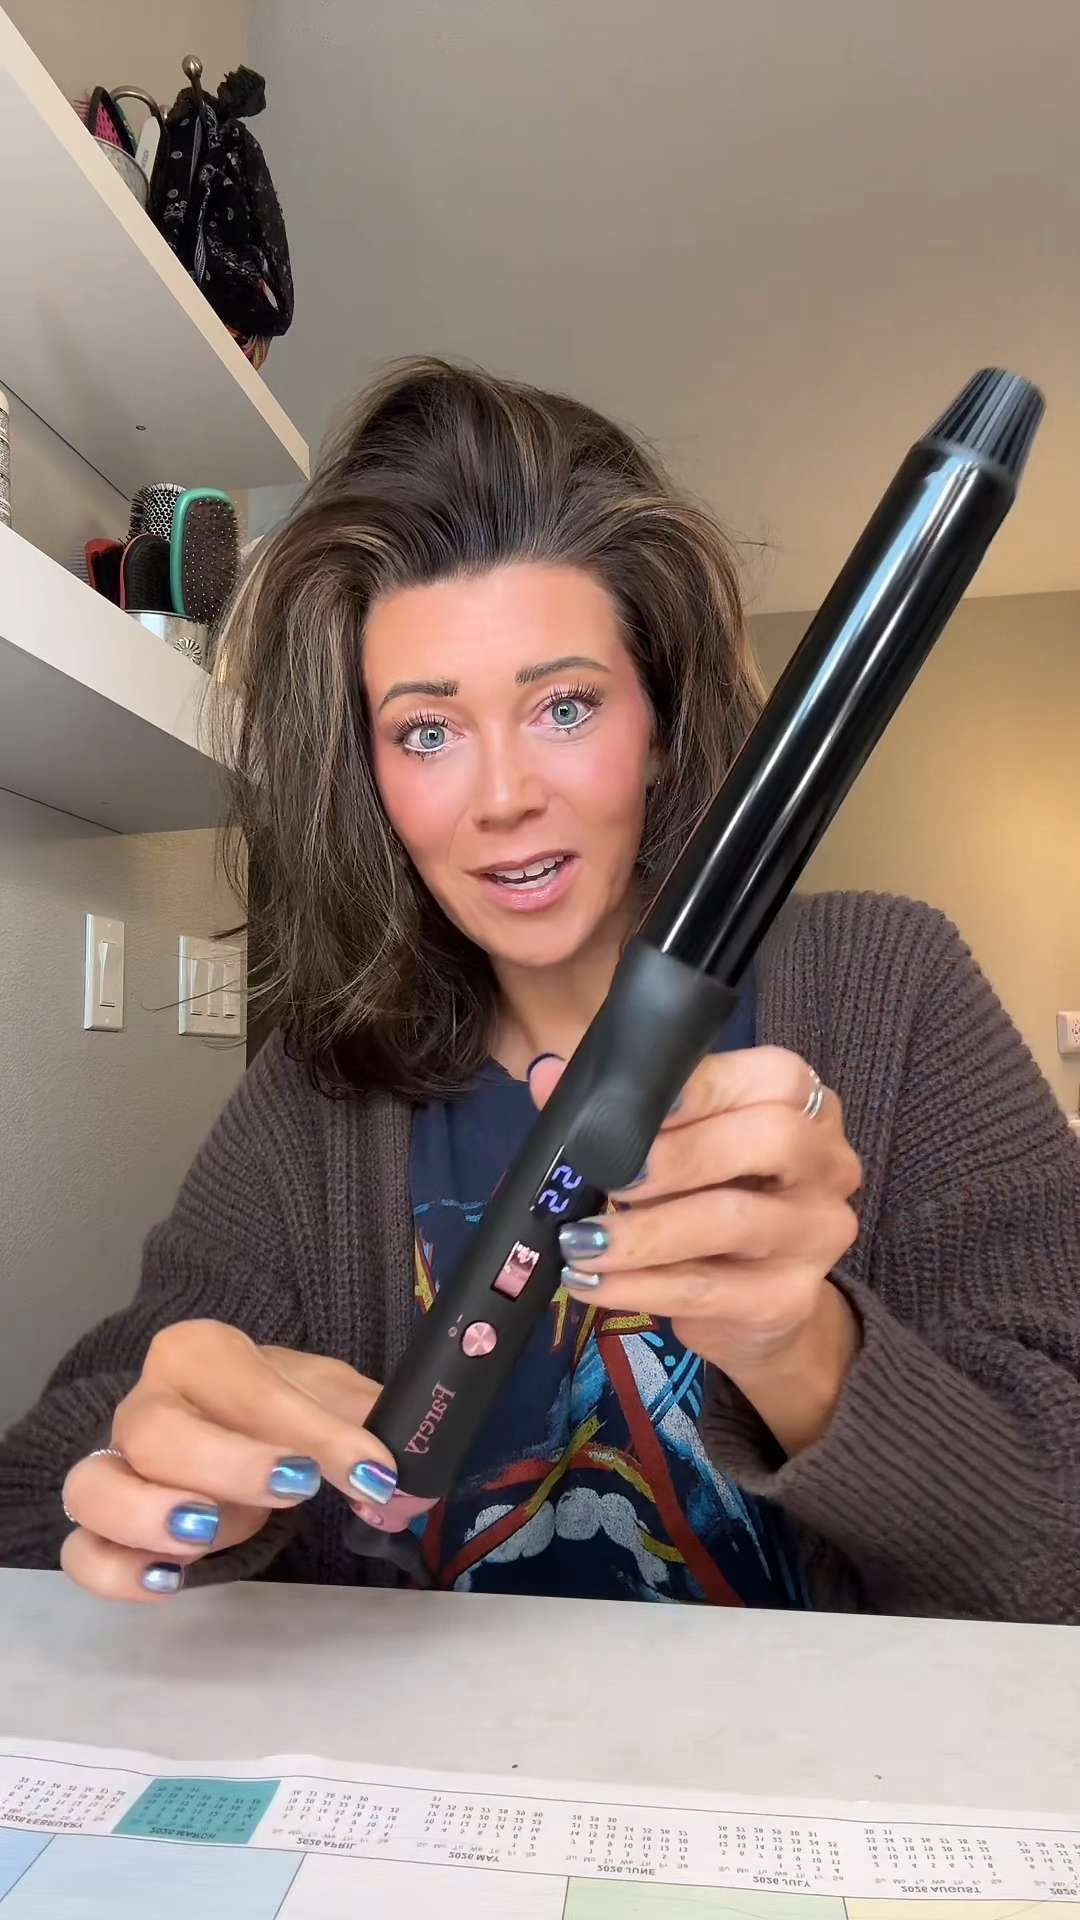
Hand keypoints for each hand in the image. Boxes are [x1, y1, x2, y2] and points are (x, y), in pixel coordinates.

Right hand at [60, 1323, 396, 1602]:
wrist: (229, 1419)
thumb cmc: (277, 1405)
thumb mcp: (327, 1395)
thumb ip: (364, 1425)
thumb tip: (395, 1478)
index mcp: (199, 1354)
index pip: (247, 1386)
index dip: (312, 1430)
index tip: (373, 1471)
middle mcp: (146, 1404)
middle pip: (156, 1432)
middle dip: (229, 1464)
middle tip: (297, 1488)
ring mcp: (113, 1466)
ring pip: (95, 1487)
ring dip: (150, 1515)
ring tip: (208, 1534)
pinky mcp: (103, 1529)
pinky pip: (82, 1552)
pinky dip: (116, 1571)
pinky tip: (170, 1580)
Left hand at [530, 1048, 862, 1455]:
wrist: (763, 1301)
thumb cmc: (712, 1196)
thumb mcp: (674, 1145)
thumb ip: (618, 1108)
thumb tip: (547, 1074)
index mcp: (802, 1102)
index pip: (770, 1077)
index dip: (701, 1086)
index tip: (630, 1105)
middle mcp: (827, 1161)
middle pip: (769, 1139)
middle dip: (678, 1155)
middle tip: (610, 1175)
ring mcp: (816, 1232)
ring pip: (733, 1220)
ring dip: (643, 1232)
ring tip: (578, 1241)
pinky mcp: (789, 1298)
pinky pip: (705, 1289)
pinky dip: (637, 1286)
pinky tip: (589, 1281)